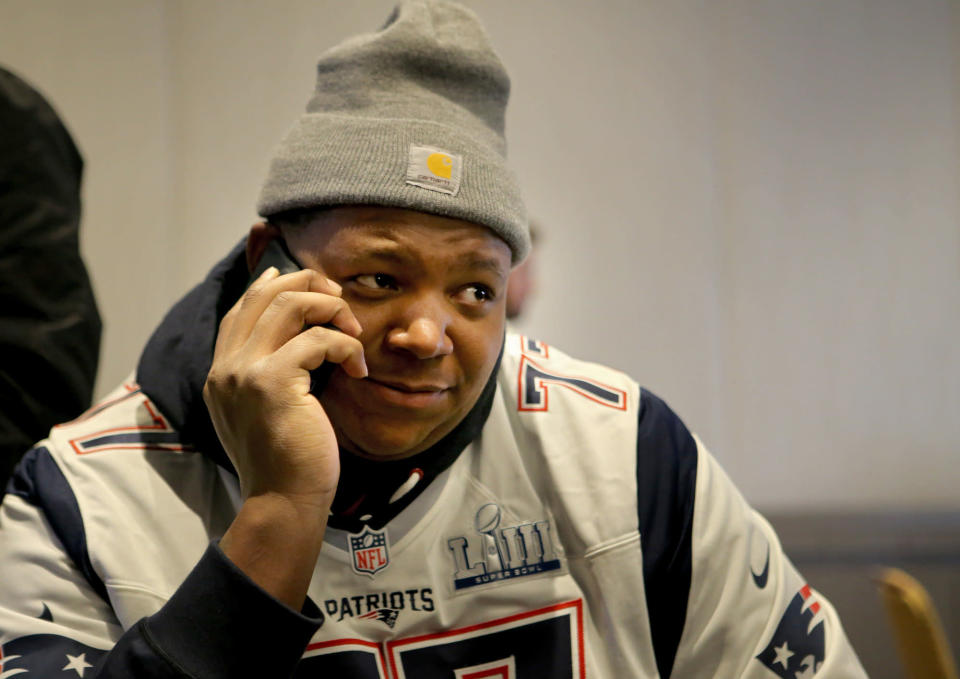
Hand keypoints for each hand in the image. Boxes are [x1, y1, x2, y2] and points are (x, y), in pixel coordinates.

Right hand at [203, 265, 366, 513]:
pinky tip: (358, 371)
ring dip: (332, 309)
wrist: (283, 502)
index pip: (242, 308)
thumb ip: (268, 375)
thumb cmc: (287, 462)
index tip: (307, 281)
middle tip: (340, 302)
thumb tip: (297, 339)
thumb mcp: (267, 412)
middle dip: (309, 285)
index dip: (273, 285)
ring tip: (353, 334)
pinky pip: (320, 339)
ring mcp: (245, 372)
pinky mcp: (273, 381)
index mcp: (221, 373)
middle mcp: (226, 367)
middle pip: (265, 294)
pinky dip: (347, 348)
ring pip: (291, 305)